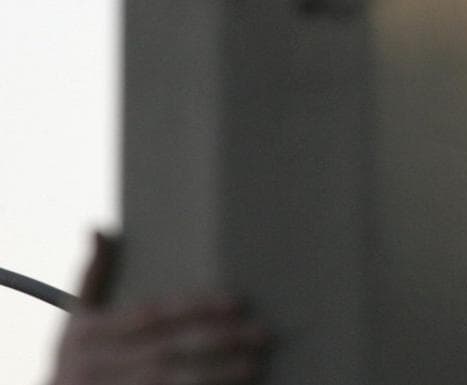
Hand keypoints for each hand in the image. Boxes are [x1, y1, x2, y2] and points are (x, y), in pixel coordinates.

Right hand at [47, 233, 268, 384]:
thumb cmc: (75, 358)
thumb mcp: (76, 318)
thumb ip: (94, 274)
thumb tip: (98, 226)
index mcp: (88, 334)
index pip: (151, 316)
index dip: (194, 308)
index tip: (236, 301)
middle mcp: (95, 366)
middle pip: (167, 352)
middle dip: (218, 342)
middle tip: (261, 332)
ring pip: (172, 383)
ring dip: (217, 375)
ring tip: (255, 363)